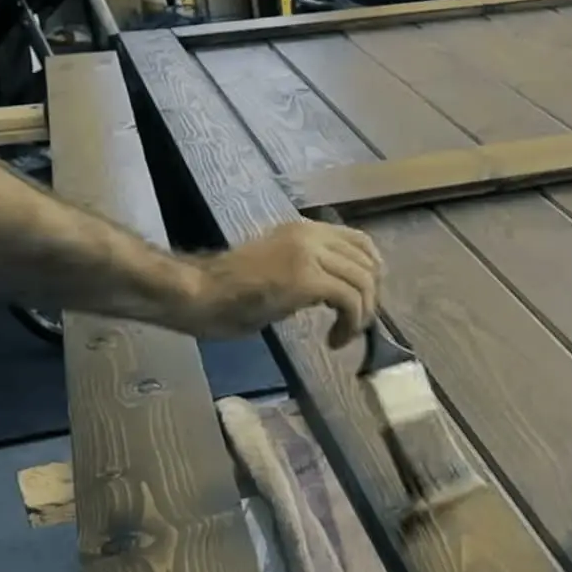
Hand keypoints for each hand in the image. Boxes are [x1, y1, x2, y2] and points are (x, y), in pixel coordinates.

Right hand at [178, 220, 382, 347]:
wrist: (199, 293)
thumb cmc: (227, 291)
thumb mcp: (278, 272)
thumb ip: (307, 273)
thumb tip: (333, 293)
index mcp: (303, 230)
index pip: (359, 241)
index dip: (372, 272)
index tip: (366, 300)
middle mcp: (310, 234)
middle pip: (367, 263)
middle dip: (370, 299)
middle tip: (354, 325)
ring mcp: (309, 254)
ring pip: (363, 282)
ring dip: (361, 316)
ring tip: (342, 336)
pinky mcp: (306, 278)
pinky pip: (350, 301)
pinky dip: (350, 324)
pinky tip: (333, 341)